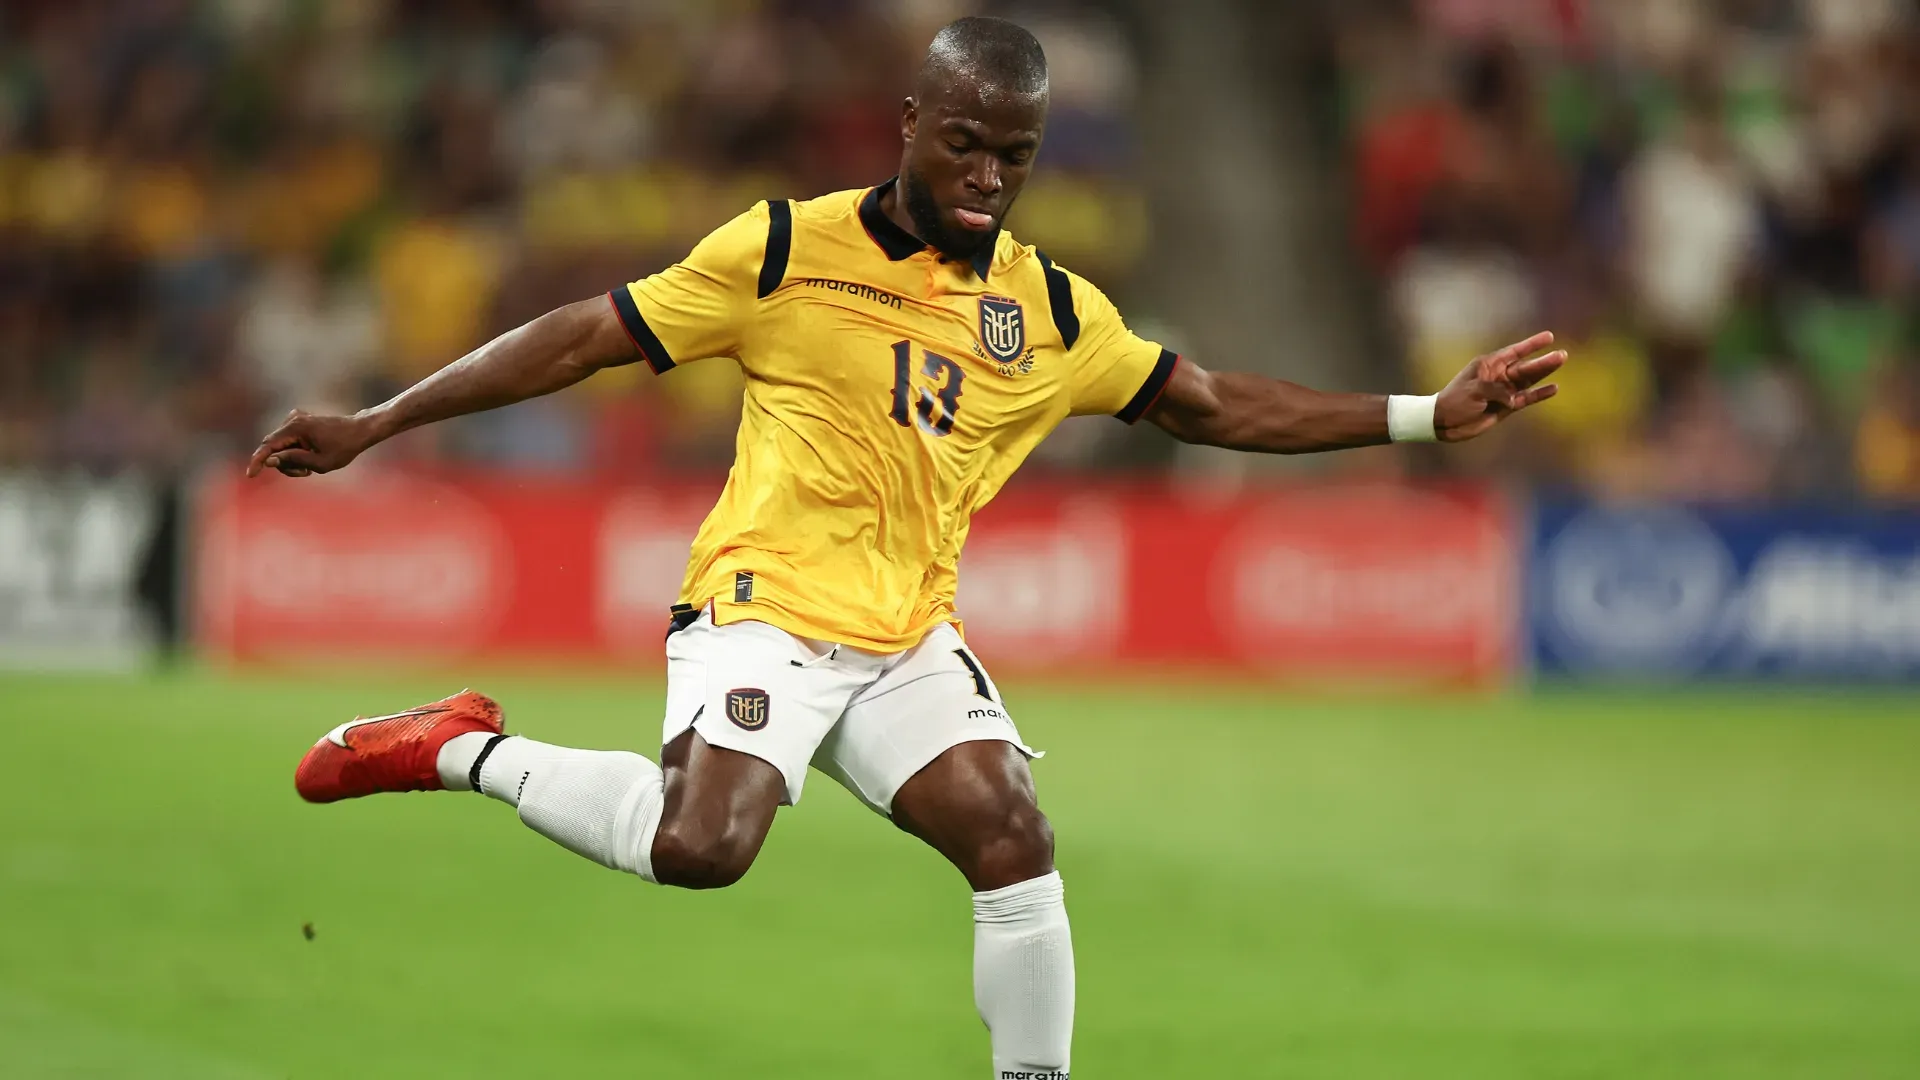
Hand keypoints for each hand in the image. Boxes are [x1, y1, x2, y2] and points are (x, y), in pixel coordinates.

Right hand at [245, 410, 381, 477]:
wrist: (359, 430)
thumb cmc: (344, 448)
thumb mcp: (320, 463)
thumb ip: (294, 461)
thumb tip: (269, 460)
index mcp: (296, 428)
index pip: (268, 446)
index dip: (258, 461)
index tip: (251, 475)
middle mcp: (292, 420)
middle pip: (274, 448)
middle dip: (284, 464)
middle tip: (305, 473)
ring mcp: (295, 419)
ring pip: (281, 447)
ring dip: (291, 460)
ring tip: (311, 467)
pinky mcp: (299, 422)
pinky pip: (288, 442)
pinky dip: (295, 453)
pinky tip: (311, 456)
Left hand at [1435, 331, 1565, 442]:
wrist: (1444, 422)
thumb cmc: (1455, 401)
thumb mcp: (1474, 390)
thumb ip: (1496, 391)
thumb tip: (1514, 399)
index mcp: (1488, 365)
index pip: (1514, 352)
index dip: (1531, 344)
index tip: (1549, 336)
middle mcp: (1499, 376)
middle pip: (1526, 366)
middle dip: (1544, 361)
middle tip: (1562, 354)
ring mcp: (1503, 391)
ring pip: (1528, 381)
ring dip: (1544, 373)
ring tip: (1560, 363)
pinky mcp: (1506, 407)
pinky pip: (1526, 398)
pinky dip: (1539, 394)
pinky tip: (1553, 388)